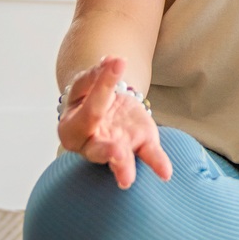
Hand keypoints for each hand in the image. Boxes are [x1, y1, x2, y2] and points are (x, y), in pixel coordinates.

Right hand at [57, 55, 172, 188]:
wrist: (103, 107)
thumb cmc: (89, 96)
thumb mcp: (88, 83)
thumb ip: (97, 76)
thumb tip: (112, 60)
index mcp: (72, 124)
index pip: (89, 106)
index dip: (102, 83)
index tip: (117, 62)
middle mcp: (90, 143)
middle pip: (97, 147)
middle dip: (107, 151)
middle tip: (117, 152)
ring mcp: (114, 147)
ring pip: (117, 158)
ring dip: (123, 165)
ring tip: (127, 179)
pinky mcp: (137, 146)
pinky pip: (146, 156)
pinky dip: (157, 163)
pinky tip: (166, 172)